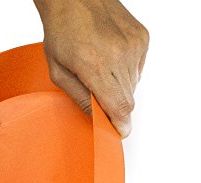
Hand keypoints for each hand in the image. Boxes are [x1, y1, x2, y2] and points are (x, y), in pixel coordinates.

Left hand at [34, 0, 148, 137]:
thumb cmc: (61, 32)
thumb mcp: (58, 72)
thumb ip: (80, 98)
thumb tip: (96, 118)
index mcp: (96, 66)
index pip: (119, 107)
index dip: (120, 124)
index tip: (118, 132)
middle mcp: (119, 55)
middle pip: (127, 100)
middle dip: (115, 107)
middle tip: (99, 99)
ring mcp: (134, 45)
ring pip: (133, 85)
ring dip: (119, 88)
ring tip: (100, 70)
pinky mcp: (142, 38)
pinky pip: (138, 68)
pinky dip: (126, 71)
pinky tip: (110, 59)